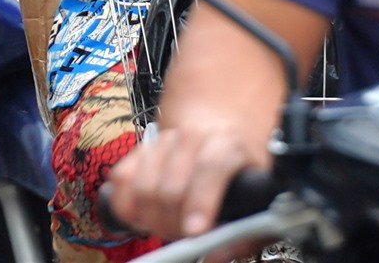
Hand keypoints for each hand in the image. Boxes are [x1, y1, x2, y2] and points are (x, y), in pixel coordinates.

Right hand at [104, 121, 269, 244]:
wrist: (222, 128)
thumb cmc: (240, 168)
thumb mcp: (258, 195)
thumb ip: (245, 232)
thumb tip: (218, 256)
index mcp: (228, 143)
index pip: (211, 168)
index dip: (200, 201)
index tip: (196, 231)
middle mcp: (193, 137)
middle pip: (171, 188)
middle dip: (174, 224)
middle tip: (185, 236)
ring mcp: (163, 141)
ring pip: (143, 188)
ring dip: (152, 218)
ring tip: (170, 224)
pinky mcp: (139, 148)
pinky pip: (120, 180)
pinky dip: (128, 205)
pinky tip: (148, 212)